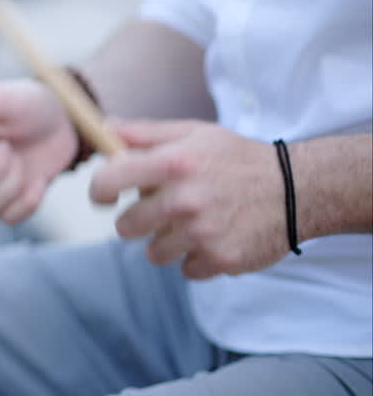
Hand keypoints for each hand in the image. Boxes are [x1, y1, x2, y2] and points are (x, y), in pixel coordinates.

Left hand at [90, 120, 288, 279]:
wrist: (297, 189)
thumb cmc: (237, 158)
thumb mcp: (193, 134)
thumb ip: (145, 133)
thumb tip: (104, 128)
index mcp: (172, 163)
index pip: (108, 181)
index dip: (99, 191)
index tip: (106, 197)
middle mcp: (184, 199)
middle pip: (126, 226)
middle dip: (138, 220)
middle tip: (163, 210)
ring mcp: (202, 233)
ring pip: (154, 253)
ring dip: (168, 242)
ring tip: (194, 223)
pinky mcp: (221, 259)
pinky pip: (186, 269)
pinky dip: (197, 258)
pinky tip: (216, 237)